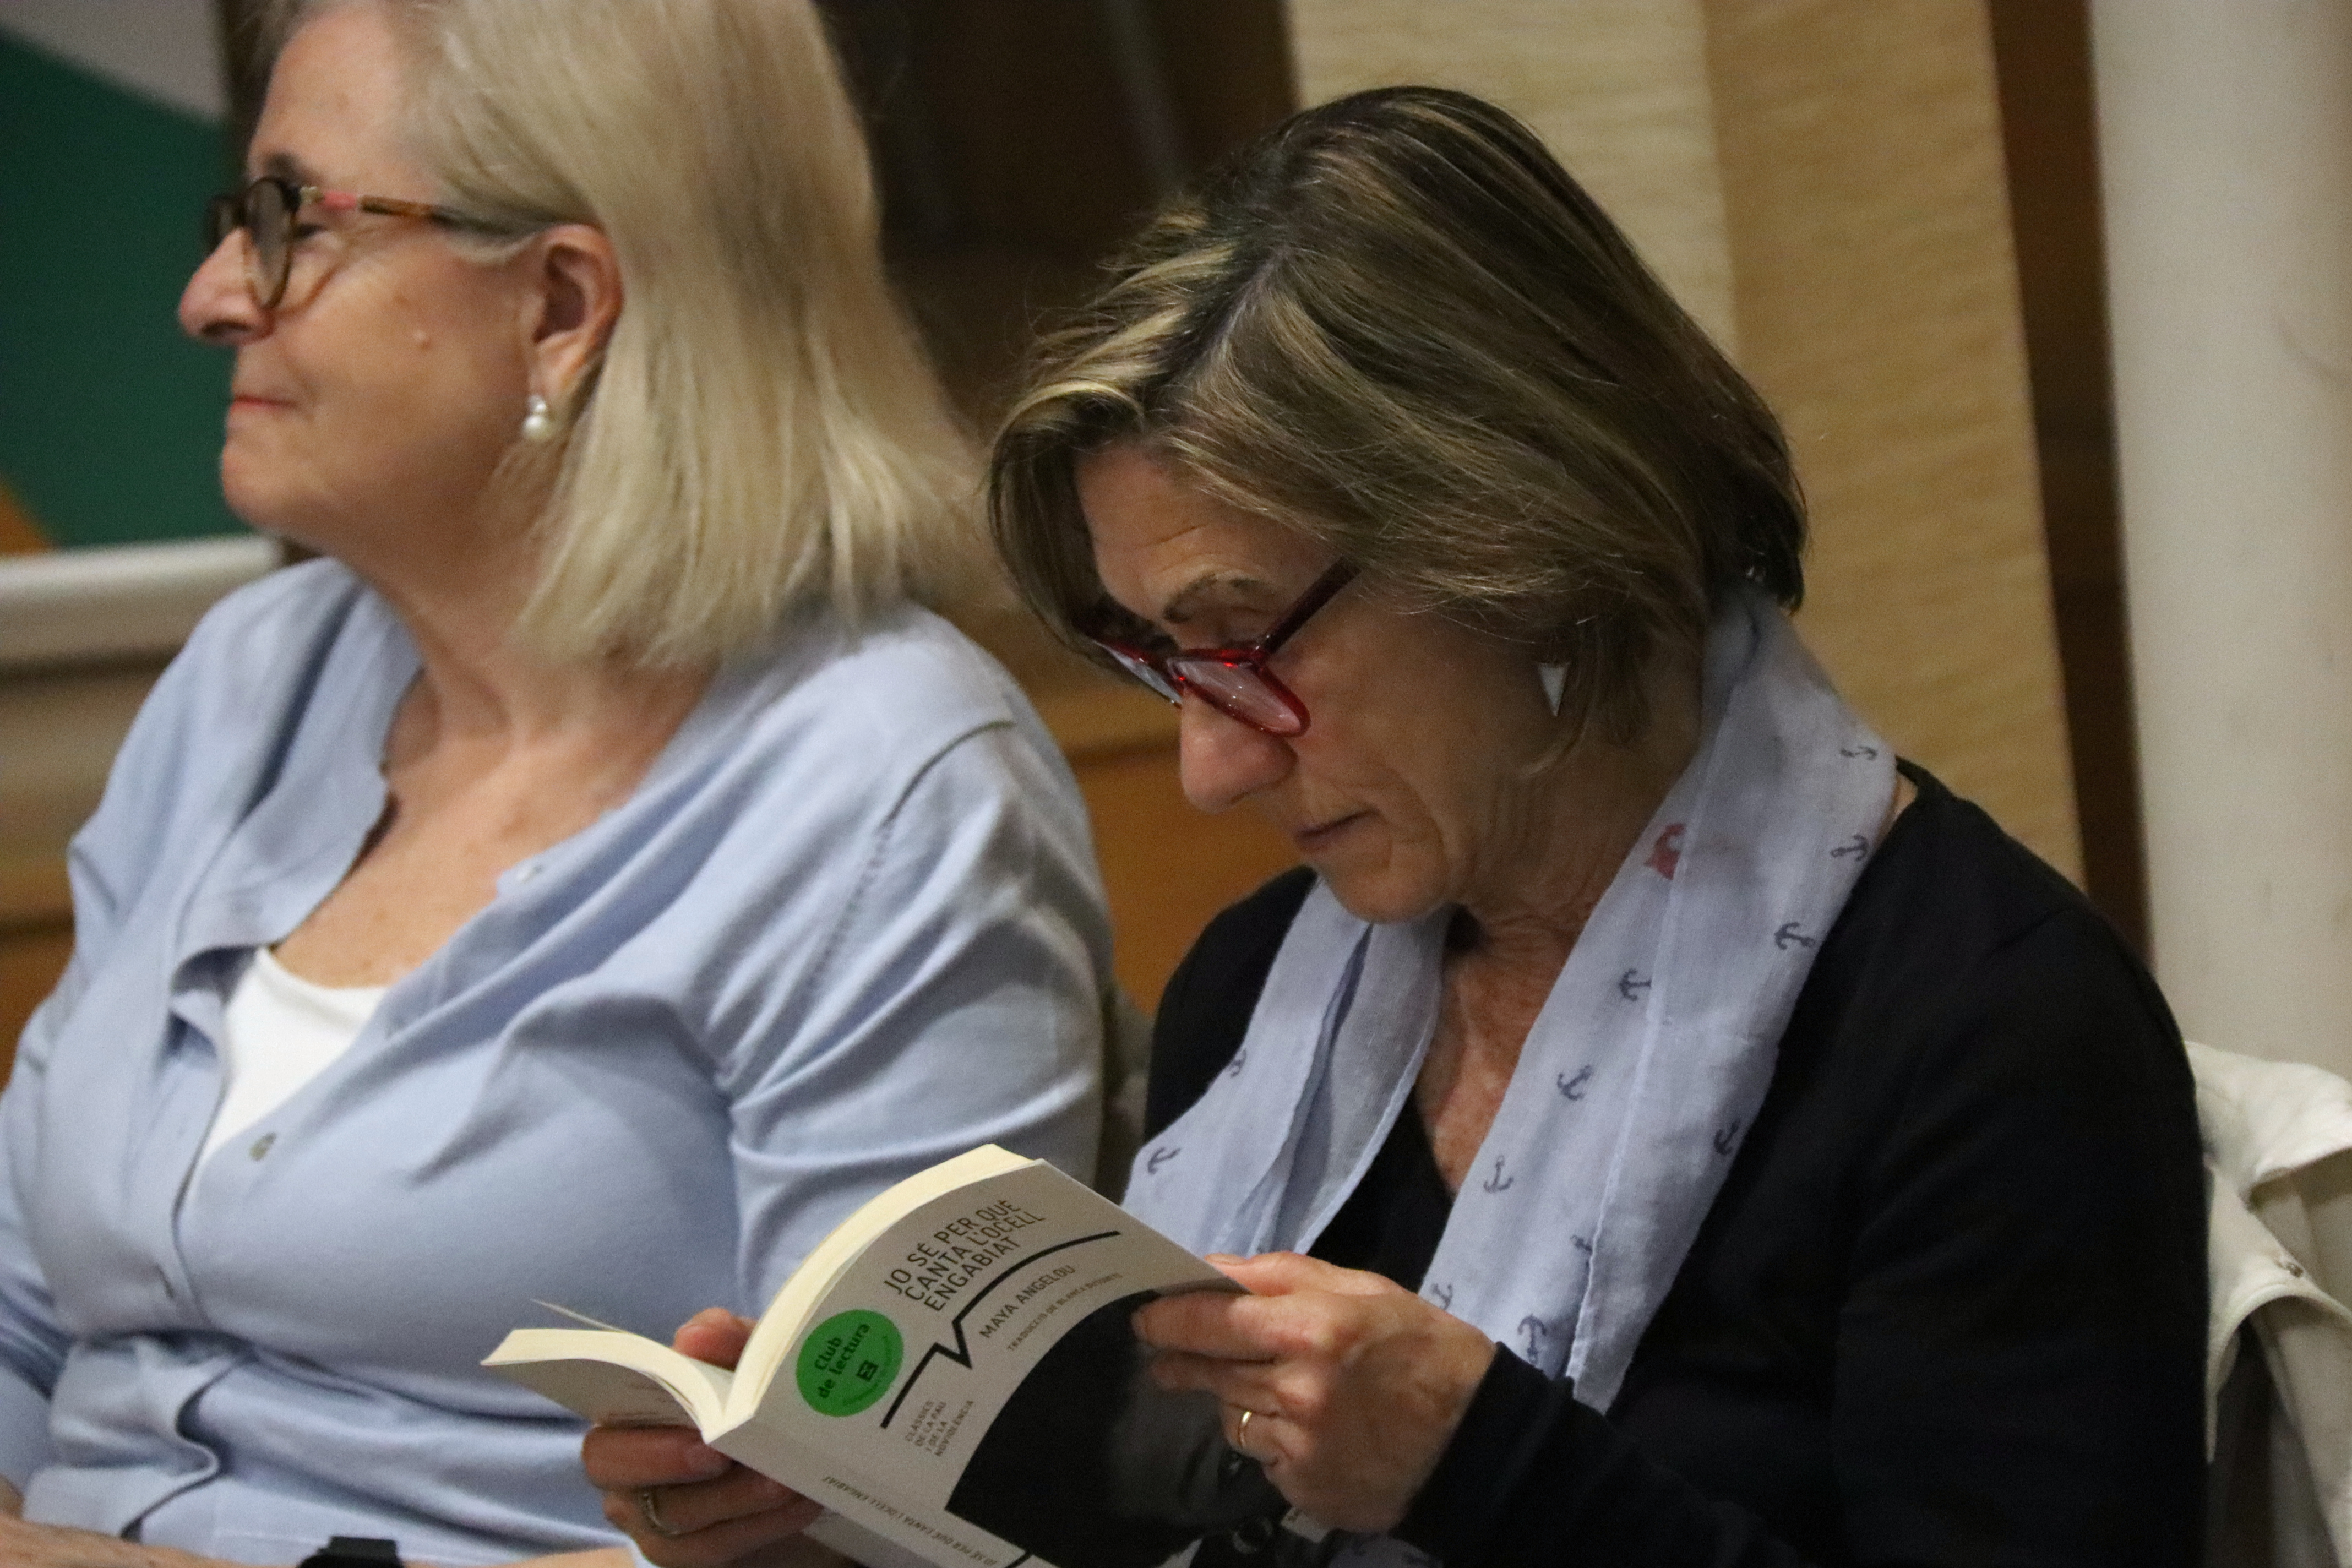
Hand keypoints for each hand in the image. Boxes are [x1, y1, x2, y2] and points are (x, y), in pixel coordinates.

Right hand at [582, 1309, 826, 1567]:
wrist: (786, 1457)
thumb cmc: (749, 1397)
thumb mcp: (746, 1362)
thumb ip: (726, 1341)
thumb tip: (696, 1337)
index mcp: (626, 1418)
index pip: (603, 1429)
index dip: (640, 1426)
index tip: (695, 1422)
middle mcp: (625, 1475)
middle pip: (624, 1476)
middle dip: (674, 1461)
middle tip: (726, 1454)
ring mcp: (651, 1522)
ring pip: (677, 1516)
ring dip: (737, 1495)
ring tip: (786, 1477)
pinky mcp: (688, 1555)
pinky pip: (714, 1547)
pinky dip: (762, 1524)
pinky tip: (800, 1501)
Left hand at [1132, 1253, 1496, 1533]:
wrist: (1475, 1440)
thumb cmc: (1420, 1348)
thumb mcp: (1361, 1288)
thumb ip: (1280, 1275)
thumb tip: (1209, 1268)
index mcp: (1313, 1327)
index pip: (1211, 1318)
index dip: (1168, 1317)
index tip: (1145, 1315)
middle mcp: (1297, 1388)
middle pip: (1210, 1369)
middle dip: (1183, 1358)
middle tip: (1165, 1353)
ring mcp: (1298, 1444)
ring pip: (1229, 1415)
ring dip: (1233, 1398)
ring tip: (1266, 1387)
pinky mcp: (1301, 1487)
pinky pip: (1258, 1454)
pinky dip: (1268, 1438)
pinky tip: (1303, 1428)